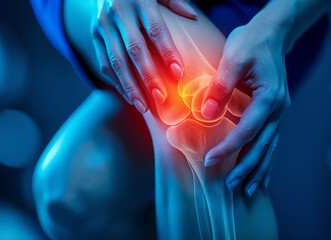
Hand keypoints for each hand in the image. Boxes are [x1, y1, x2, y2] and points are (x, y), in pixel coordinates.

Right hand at [91, 0, 196, 112]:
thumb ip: (175, 1)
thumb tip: (194, 19)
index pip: (155, 30)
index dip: (167, 52)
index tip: (178, 74)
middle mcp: (118, 13)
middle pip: (135, 50)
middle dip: (148, 76)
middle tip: (161, 98)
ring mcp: (103, 25)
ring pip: (116, 61)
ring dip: (130, 86)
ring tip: (143, 106)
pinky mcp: (94, 35)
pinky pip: (104, 63)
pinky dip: (116, 82)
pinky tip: (129, 96)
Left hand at [201, 22, 290, 195]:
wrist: (270, 33)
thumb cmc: (251, 43)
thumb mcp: (233, 59)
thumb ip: (220, 88)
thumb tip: (206, 113)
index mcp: (269, 98)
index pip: (247, 130)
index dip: (228, 148)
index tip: (210, 161)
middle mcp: (278, 109)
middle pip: (262, 145)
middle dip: (245, 167)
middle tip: (229, 185)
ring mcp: (278, 112)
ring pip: (269, 147)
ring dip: (257, 168)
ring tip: (247, 189)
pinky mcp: (273, 112)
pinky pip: (270, 140)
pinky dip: (264, 158)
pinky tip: (260, 172)